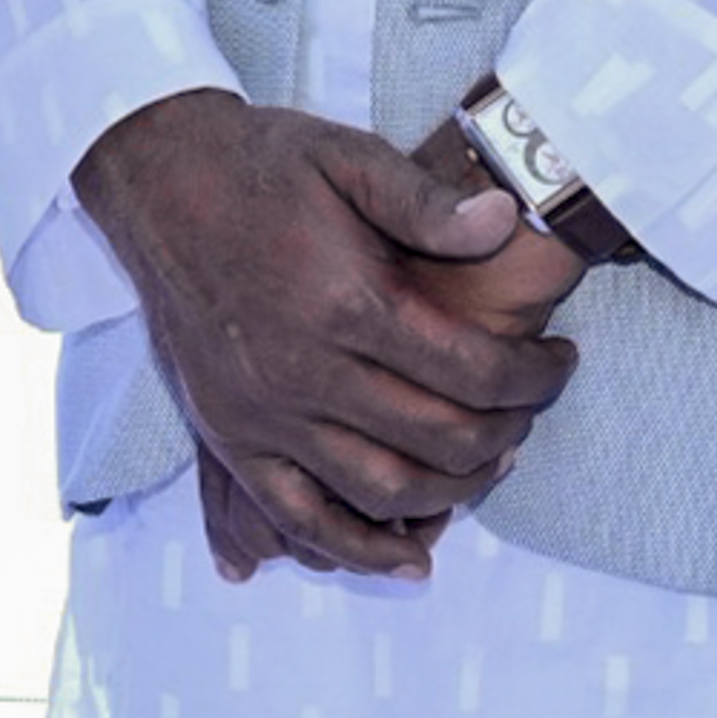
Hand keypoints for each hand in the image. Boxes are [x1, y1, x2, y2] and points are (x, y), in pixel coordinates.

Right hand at [75, 88, 580, 578]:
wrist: (156, 176)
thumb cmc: (261, 164)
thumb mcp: (349, 157)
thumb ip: (427, 201)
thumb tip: (507, 221)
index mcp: (341, 300)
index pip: (472, 372)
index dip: (536, 378)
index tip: (560, 361)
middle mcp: (301, 369)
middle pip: (441, 439)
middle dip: (509, 431)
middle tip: (529, 406)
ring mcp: (260, 411)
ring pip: (385, 490)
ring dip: (455, 490)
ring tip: (487, 459)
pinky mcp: (227, 434)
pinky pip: (301, 517)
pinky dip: (359, 551)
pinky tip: (412, 560)